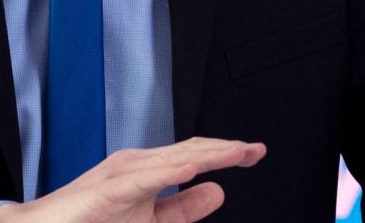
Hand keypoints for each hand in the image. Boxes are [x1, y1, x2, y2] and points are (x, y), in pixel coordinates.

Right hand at [0, 137, 265, 222]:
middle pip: (190, 151)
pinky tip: (194, 168)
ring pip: (174, 160)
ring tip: (237, 153)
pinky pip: (144, 178)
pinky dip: (171, 171)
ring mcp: (121, 174)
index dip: (226, 153)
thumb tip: (217, 191)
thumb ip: (182, 209)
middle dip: (226, 149)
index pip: (195, 156)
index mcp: (148, 172)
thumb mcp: (148, 222)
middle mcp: (137, 165)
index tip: (255, 153)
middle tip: (256, 150)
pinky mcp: (108, 189)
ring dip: (208, 155)